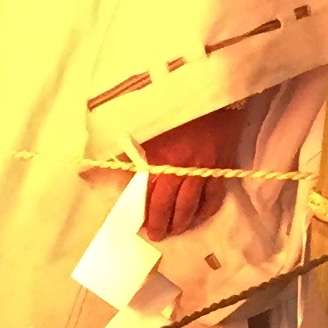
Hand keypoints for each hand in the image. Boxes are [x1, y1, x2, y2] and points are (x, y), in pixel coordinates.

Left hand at [140, 102, 245, 237]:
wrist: (212, 92)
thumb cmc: (173, 108)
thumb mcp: (146, 129)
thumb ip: (129, 153)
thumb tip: (104, 174)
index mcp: (161, 158)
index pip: (149, 195)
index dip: (145, 213)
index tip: (141, 225)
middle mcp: (182, 168)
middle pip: (171, 205)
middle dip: (162, 224)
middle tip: (157, 235)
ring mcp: (205, 169)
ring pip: (193, 205)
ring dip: (183, 222)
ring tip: (176, 230)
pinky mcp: (223, 167)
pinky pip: (215, 196)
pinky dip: (206, 209)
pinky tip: (200, 215)